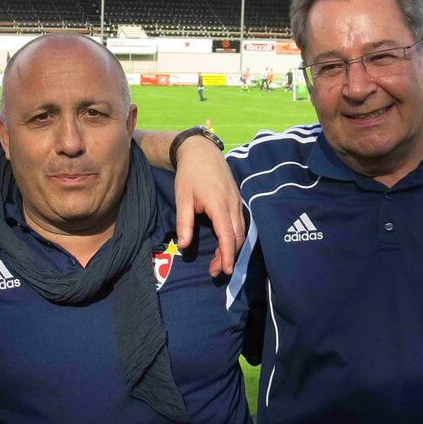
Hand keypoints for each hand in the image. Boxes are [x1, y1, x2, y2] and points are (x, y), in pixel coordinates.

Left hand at [173, 136, 244, 276]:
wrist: (201, 152)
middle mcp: (233, 204)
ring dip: (232, 248)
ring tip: (218, 261)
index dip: (227, 255)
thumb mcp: (182, 198)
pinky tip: (224, 244)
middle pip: (237, 237)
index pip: (227, 235)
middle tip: (215, 271)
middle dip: (228, 256)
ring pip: (240, 231)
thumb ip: (184, 223)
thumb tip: (184, 246)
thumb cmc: (189, 175)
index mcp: (219, 204)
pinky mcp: (238, 200)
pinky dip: (234, 237)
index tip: (224, 271)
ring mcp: (238, 201)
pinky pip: (240, 223)